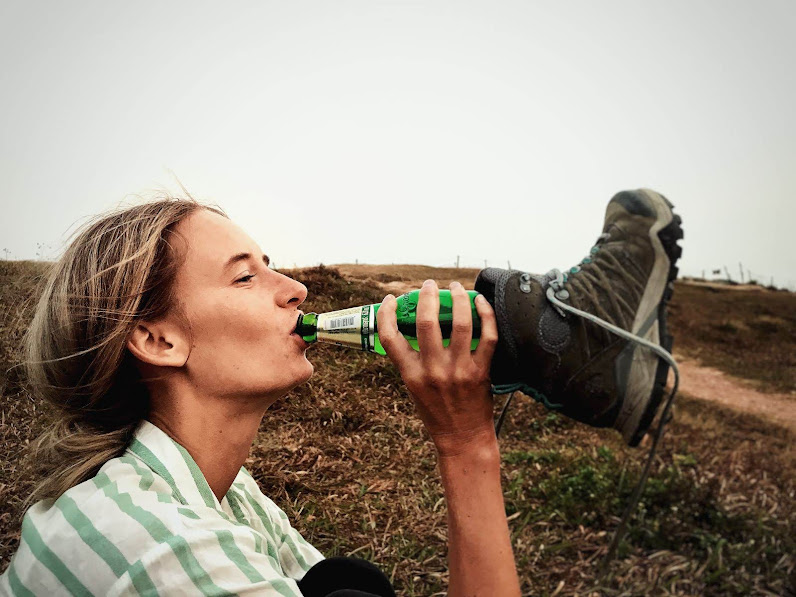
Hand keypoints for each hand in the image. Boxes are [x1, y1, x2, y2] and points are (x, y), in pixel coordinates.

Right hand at [376, 279, 498, 455]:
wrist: (463, 439)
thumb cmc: (437, 413)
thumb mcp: (414, 388)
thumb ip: (411, 361)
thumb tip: (413, 326)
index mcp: (411, 375)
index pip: (389, 338)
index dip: (386, 314)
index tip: (389, 300)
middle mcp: (433, 371)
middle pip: (426, 323)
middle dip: (427, 297)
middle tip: (429, 286)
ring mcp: (459, 371)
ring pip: (460, 324)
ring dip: (458, 299)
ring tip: (457, 287)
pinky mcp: (481, 372)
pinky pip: (487, 337)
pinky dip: (486, 315)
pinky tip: (481, 303)